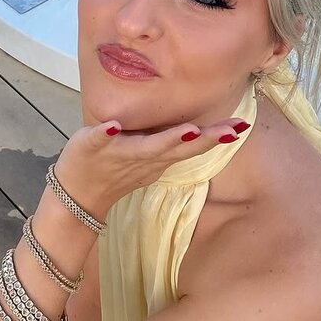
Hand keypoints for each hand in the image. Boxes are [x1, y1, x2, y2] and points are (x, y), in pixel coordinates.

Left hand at [52, 112, 251, 221]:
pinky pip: (99, 140)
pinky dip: (105, 134)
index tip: (242, 126)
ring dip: (166, 140)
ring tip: (187, 130)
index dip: (216, 137)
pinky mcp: (91, 147)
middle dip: (203, 139)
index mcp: (158, 156)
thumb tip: (198, 127)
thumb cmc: (117, 170)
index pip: (192, 146)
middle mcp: (144, 156)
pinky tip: (112, 126)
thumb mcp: (149, 158)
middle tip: (228, 130)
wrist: (78, 193)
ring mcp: (118, 153)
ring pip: (146, 147)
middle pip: (177, 148)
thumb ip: (171, 144)